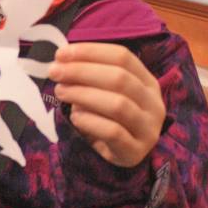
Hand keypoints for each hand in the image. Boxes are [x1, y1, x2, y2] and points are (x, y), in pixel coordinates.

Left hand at [48, 42, 165, 167]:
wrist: (123, 154)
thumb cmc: (110, 118)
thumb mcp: (106, 92)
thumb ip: (90, 75)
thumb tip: (61, 60)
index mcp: (147, 81)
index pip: (123, 57)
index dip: (91, 52)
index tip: (61, 54)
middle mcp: (153, 103)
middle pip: (120, 78)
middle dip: (82, 71)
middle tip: (55, 73)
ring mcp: (148, 128)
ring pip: (118, 104)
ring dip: (83, 95)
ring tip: (61, 92)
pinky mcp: (135, 151)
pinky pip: (113, 132)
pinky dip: (90, 121)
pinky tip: (75, 117)